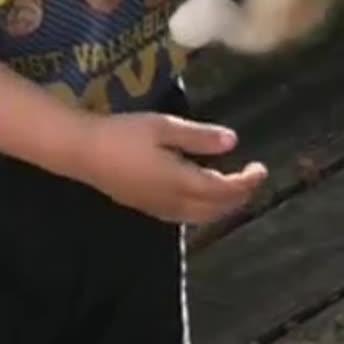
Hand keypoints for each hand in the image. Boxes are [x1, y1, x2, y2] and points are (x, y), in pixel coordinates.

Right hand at [74, 112, 267, 224]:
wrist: (82, 152)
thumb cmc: (122, 133)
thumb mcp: (163, 127)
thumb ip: (199, 137)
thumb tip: (232, 142)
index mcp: (181, 182)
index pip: (224, 189)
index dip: (246, 182)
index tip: (261, 168)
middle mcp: (173, 202)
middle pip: (216, 209)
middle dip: (238, 197)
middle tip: (252, 179)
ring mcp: (158, 208)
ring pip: (201, 217)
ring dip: (222, 206)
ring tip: (233, 189)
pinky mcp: (146, 208)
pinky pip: (184, 217)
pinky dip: (203, 210)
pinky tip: (202, 197)